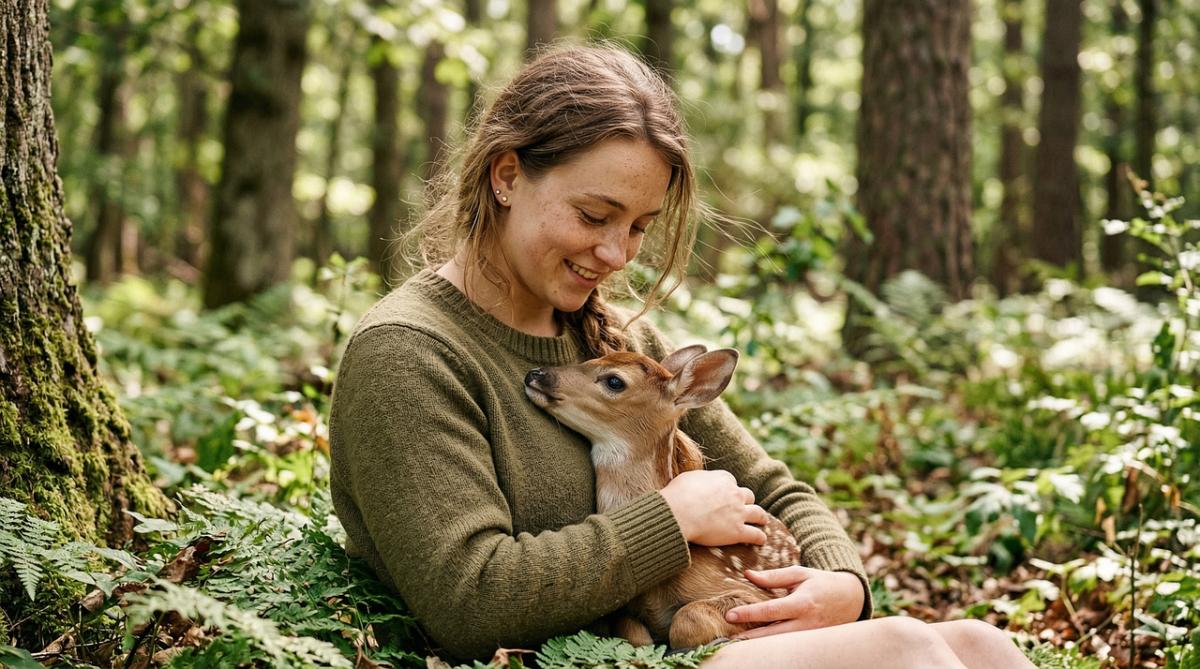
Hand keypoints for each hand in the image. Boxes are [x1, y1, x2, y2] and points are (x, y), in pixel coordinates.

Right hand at [659, 470, 768, 546]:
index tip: (724, 495)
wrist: (679, 513)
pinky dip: (759, 538)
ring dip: (761, 517)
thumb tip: (698, 483)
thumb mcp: (688, 478)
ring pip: (758, 513)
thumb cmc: (677, 495)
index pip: (731, 481)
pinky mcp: (738, 532)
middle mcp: (734, 494)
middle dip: (746, 501)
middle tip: (744, 507)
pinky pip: (755, 535)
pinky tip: (761, 541)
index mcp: (723, 479)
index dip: (728, 489)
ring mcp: (738, 513)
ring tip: (762, 520)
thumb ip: (699, 479)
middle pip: (747, 495)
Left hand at [724, 566, 863, 637]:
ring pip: (781, 644)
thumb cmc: (821, 583)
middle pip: (773, 635)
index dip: (749, 614)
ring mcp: (810, 636)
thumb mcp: (799, 574)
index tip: (730, 615)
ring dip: (760, 645)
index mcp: (802, 603)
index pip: (770, 611)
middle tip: (727, 638)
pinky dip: (774, 645)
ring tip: (738, 643)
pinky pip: (789, 646)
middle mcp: (806, 623)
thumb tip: (748, 575)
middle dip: (749, 638)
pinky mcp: (811, 643)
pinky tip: (758, 644)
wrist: (851, 598)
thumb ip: (773, 576)